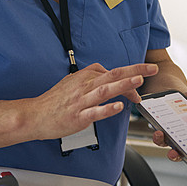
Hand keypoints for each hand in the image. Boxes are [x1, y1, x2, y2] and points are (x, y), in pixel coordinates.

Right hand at [33, 63, 158, 139]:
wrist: (34, 115)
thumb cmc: (54, 100)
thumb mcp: (72, 81)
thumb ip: (89, 76)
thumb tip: (105, 72)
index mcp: (85, 77)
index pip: (112, 73)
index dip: (130, 76)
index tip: (141, 81)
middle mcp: (84, 86)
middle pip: (113, 75)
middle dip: (135, 70)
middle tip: (152, 68)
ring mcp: (81, 102)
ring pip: (105, 90)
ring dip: (123, 85)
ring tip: (138, 80)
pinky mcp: (77, 117)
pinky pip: (94, 112)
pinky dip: (107, 109)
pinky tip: (118, 108)